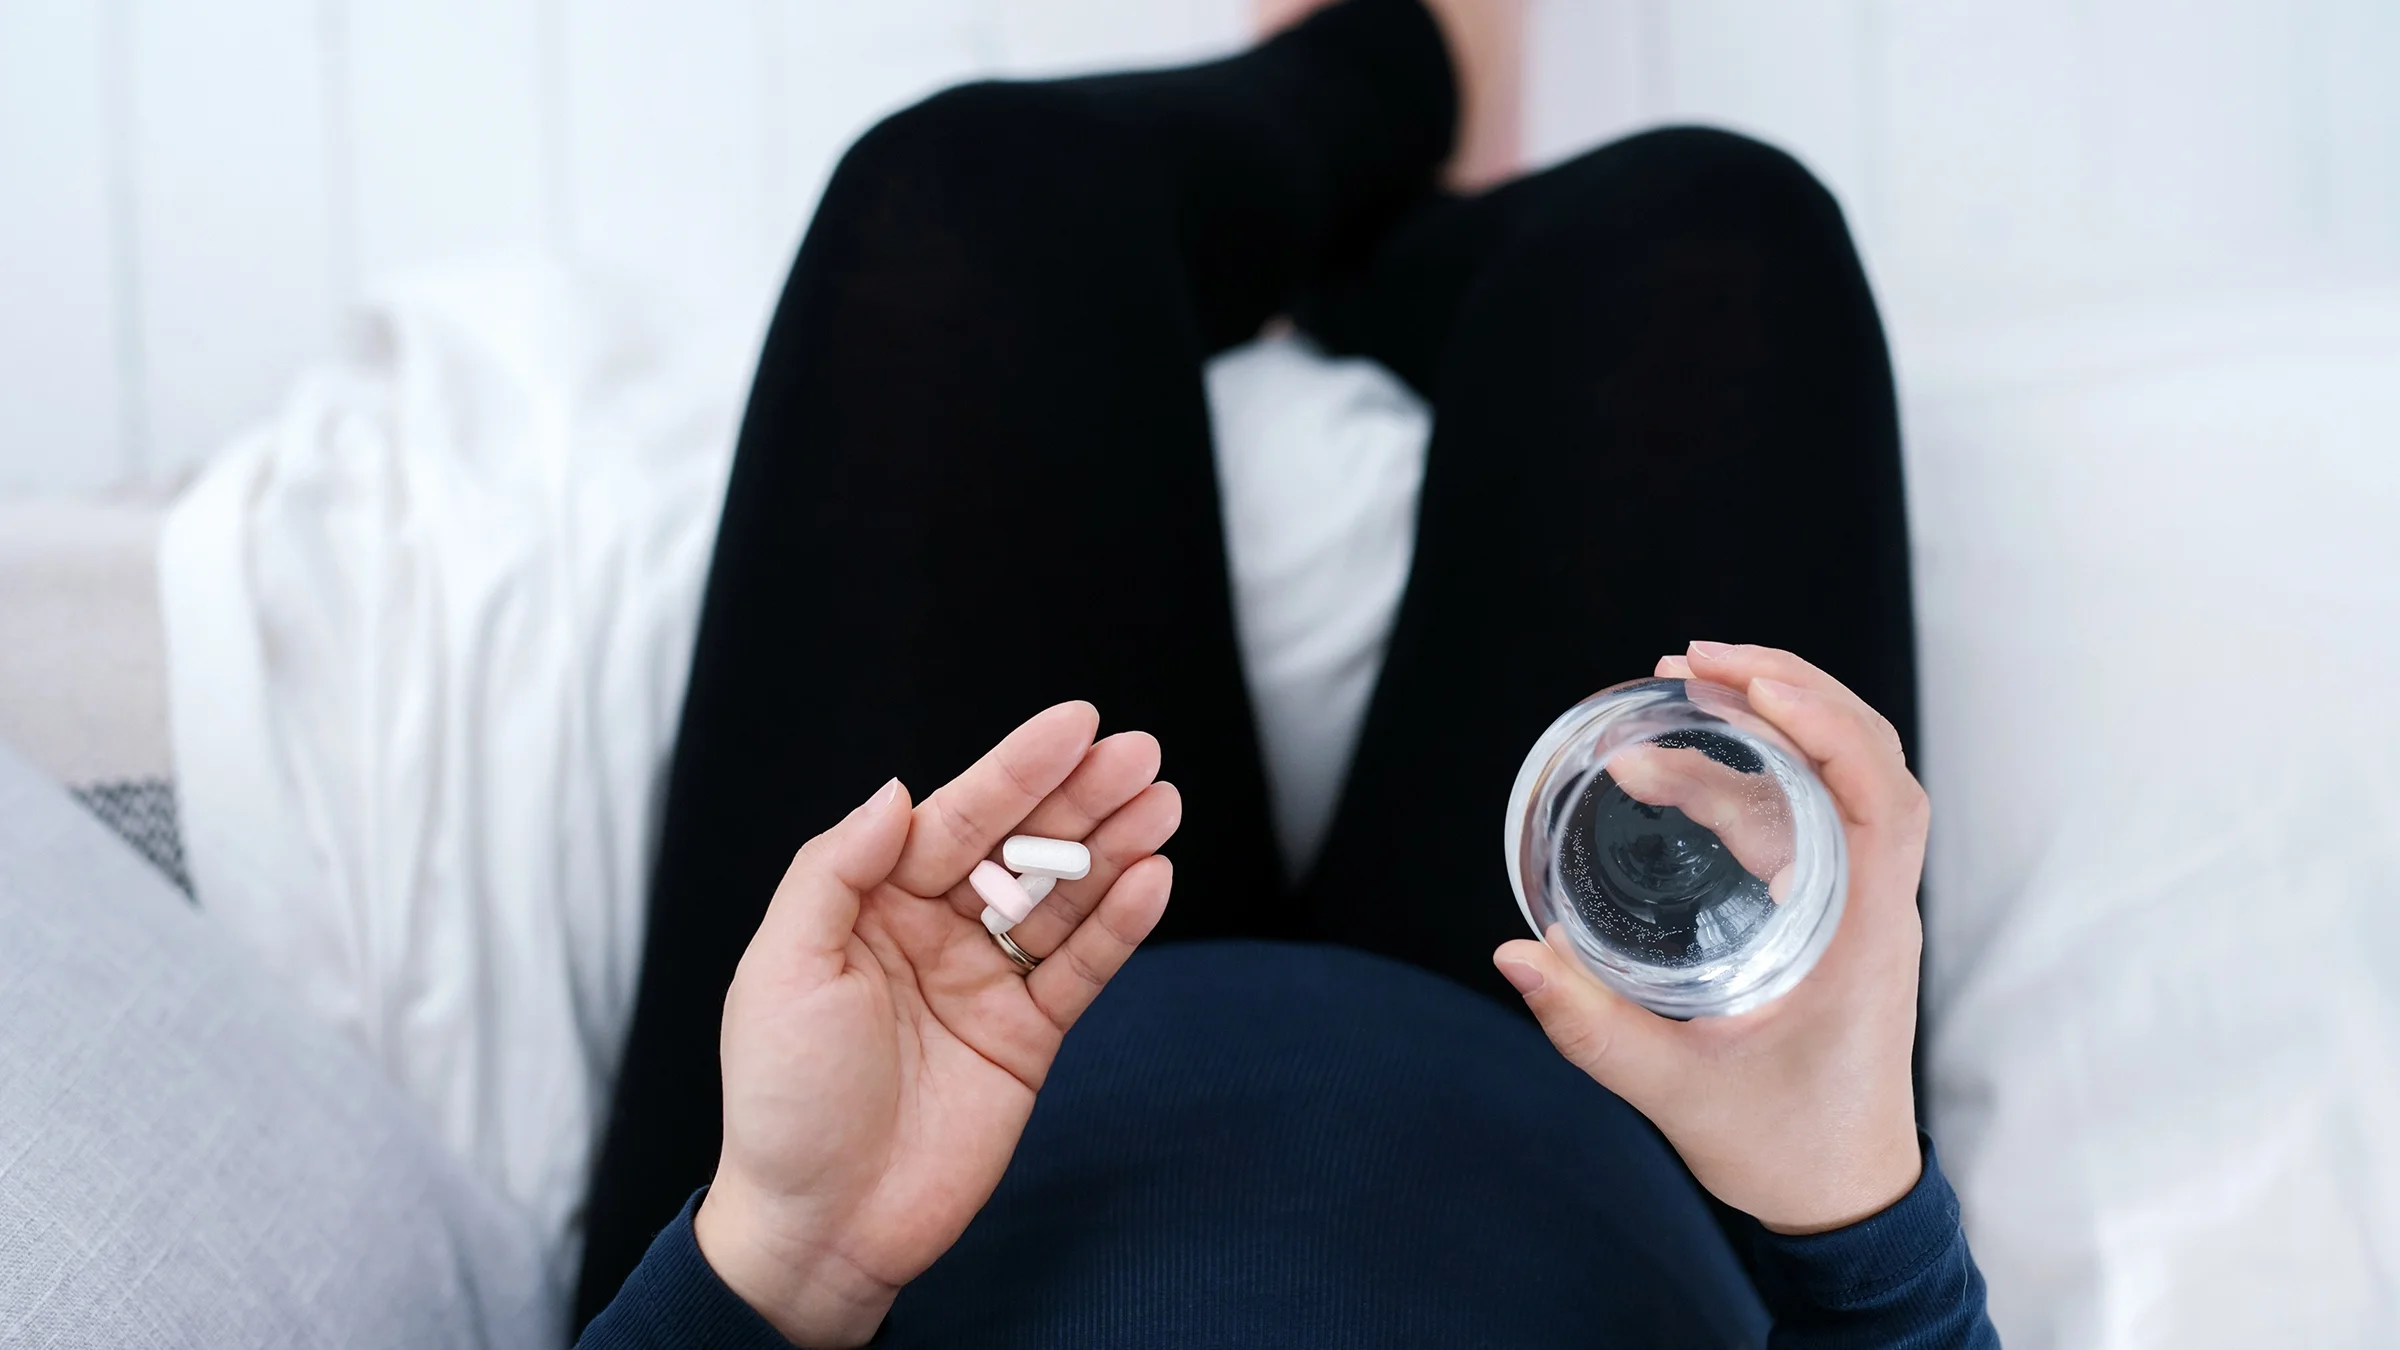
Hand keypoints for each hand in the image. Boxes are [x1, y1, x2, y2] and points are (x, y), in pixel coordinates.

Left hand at [693, 703, 1180, 1345]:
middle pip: (1020, 846)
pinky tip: (1154, 879)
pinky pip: (1080, 970)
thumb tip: (896, 792)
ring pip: (1061, 899)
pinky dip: (1120, 926)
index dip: (1015, 769)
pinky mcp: (1026, 1037)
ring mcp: (984, 982)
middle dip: (1081, 797)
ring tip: (1163, 803)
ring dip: (1114, 849)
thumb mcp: (783, 968)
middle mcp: (932, 931)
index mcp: (870, 901)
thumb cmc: (783, 1100)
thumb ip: (836, 871)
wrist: (822, 1224)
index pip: (954, 817)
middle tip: (1142, 753)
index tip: (1074, 724)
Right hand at [1494, 642, 1926, 1234]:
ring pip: (1833, 778)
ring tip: (1670, 698)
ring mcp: (1859, 903)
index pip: (1879, 794)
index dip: (1821, 723)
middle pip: (1864, 756)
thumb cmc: (1787, 1149)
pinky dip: (1747, 777)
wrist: (1841, 1200)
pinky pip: (1804, 815)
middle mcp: (1875, 903)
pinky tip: (1670, 775)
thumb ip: (1593, 1027)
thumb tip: (1518, 956)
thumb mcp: (1677, 1093)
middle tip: (1690, 662)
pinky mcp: (1831, 913)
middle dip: (1784, 691)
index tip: (1746, 685)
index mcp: (1865, 934)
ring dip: (1761, 726)